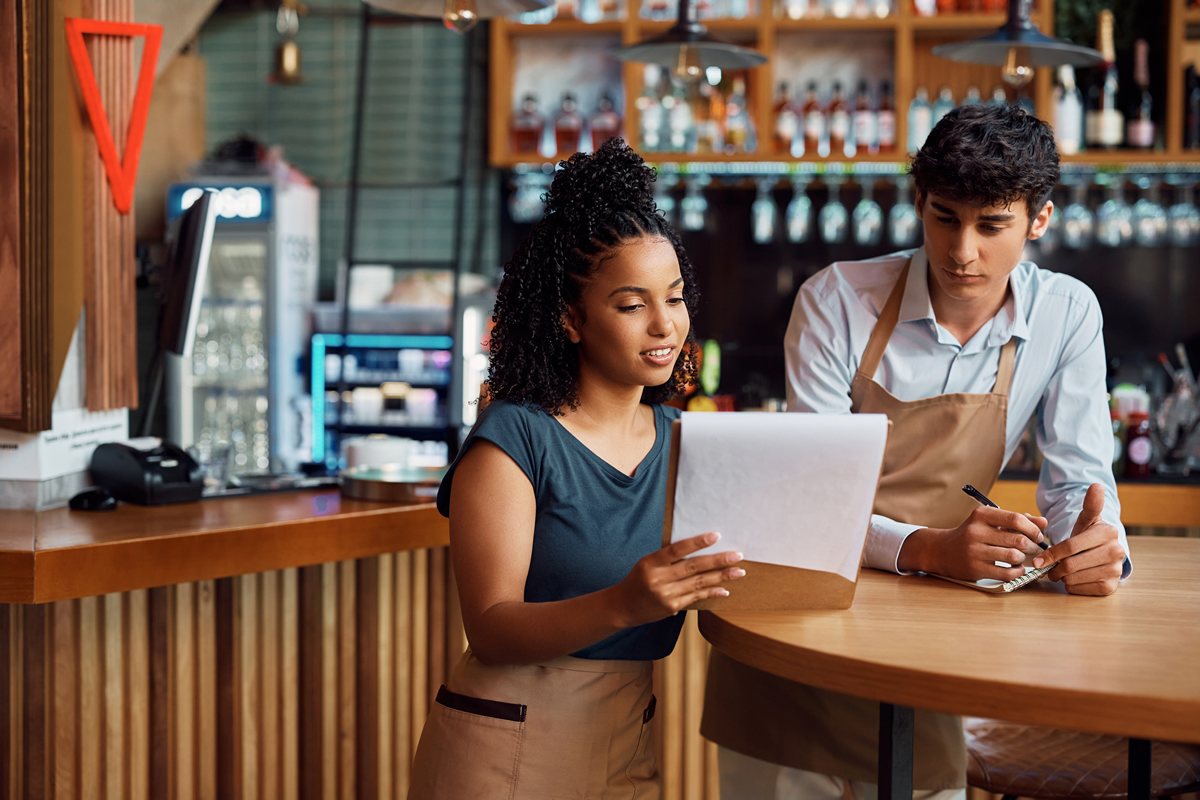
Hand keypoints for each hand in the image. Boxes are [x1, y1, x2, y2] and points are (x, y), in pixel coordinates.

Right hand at [612, 532, 744, 627]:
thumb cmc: (637, 580)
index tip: (715, 536)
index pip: (677, 550)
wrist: (622, 606)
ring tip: (738, 571)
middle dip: (718, 561)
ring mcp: (666, 595)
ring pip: (698, 583)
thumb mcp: (647, 563)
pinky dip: (711, 592)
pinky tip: (724, 589)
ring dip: (721, 577)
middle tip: (737, 555)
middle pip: (693, 567)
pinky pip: (696, 598)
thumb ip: (668, 558)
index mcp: (651, 563)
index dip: (697, 542)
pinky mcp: (672, 608)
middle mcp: (658, 579)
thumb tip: (698, 550)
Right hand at [903, 507, 1046, 580]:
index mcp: (981, 515)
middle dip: (1031, 546)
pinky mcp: (975, 569)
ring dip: (1023, 559)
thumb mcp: (990, 522)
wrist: (943, 551)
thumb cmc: (972, 535)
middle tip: (1031, 549)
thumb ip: (1017, 520)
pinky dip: (1017, 572)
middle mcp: (976, 532)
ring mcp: (975, 551)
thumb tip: (1043, 523)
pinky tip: (1015, 569)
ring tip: (1020, 558)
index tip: (1037, 536)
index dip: (1032, 529)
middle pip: (1018, 539)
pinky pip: (1007, 573)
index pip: (1015, 519)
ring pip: (1014, 556)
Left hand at [1034, 483, 1123, 595]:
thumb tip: (1095, 485)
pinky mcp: (1110, 587)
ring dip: (1061, 577)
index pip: (1070, 546)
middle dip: (1055, 567)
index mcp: (1108, 532)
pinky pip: (1079, 590)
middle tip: (1050, 567)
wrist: (1104, 554)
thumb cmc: (1089, 536)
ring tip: (1063, 570)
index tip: (1038, 560)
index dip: (1051, 554)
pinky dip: (1071, 586)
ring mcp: (1115, 570)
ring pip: (1073, 579)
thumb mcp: (1088, 519)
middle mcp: (1116, 552)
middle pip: (1070, 565)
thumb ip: (1090, 504)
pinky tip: (1074, 578)